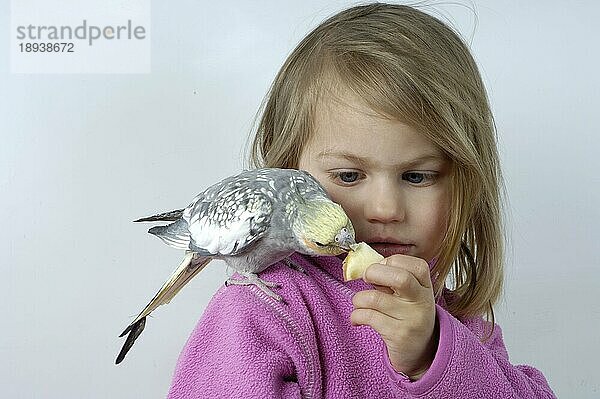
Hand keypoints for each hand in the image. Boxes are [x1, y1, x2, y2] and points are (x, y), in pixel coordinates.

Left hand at [350, 254, 437, 379]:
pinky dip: (356, 315)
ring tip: (359, 304)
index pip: (416, 264)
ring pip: (375, 298)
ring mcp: (411, 319)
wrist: (420, 352)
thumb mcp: (409, 295)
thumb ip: (393, 279)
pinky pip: (368, 317)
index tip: (381, 267)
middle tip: (366, 279)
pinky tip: (358, 319)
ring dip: (358, 299)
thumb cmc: (408, 316)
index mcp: (425, 286)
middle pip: (400, 278)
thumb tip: (367, 267)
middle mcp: (422, 301)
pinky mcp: (398, 335)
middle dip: (374, 272)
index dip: (392, 261)